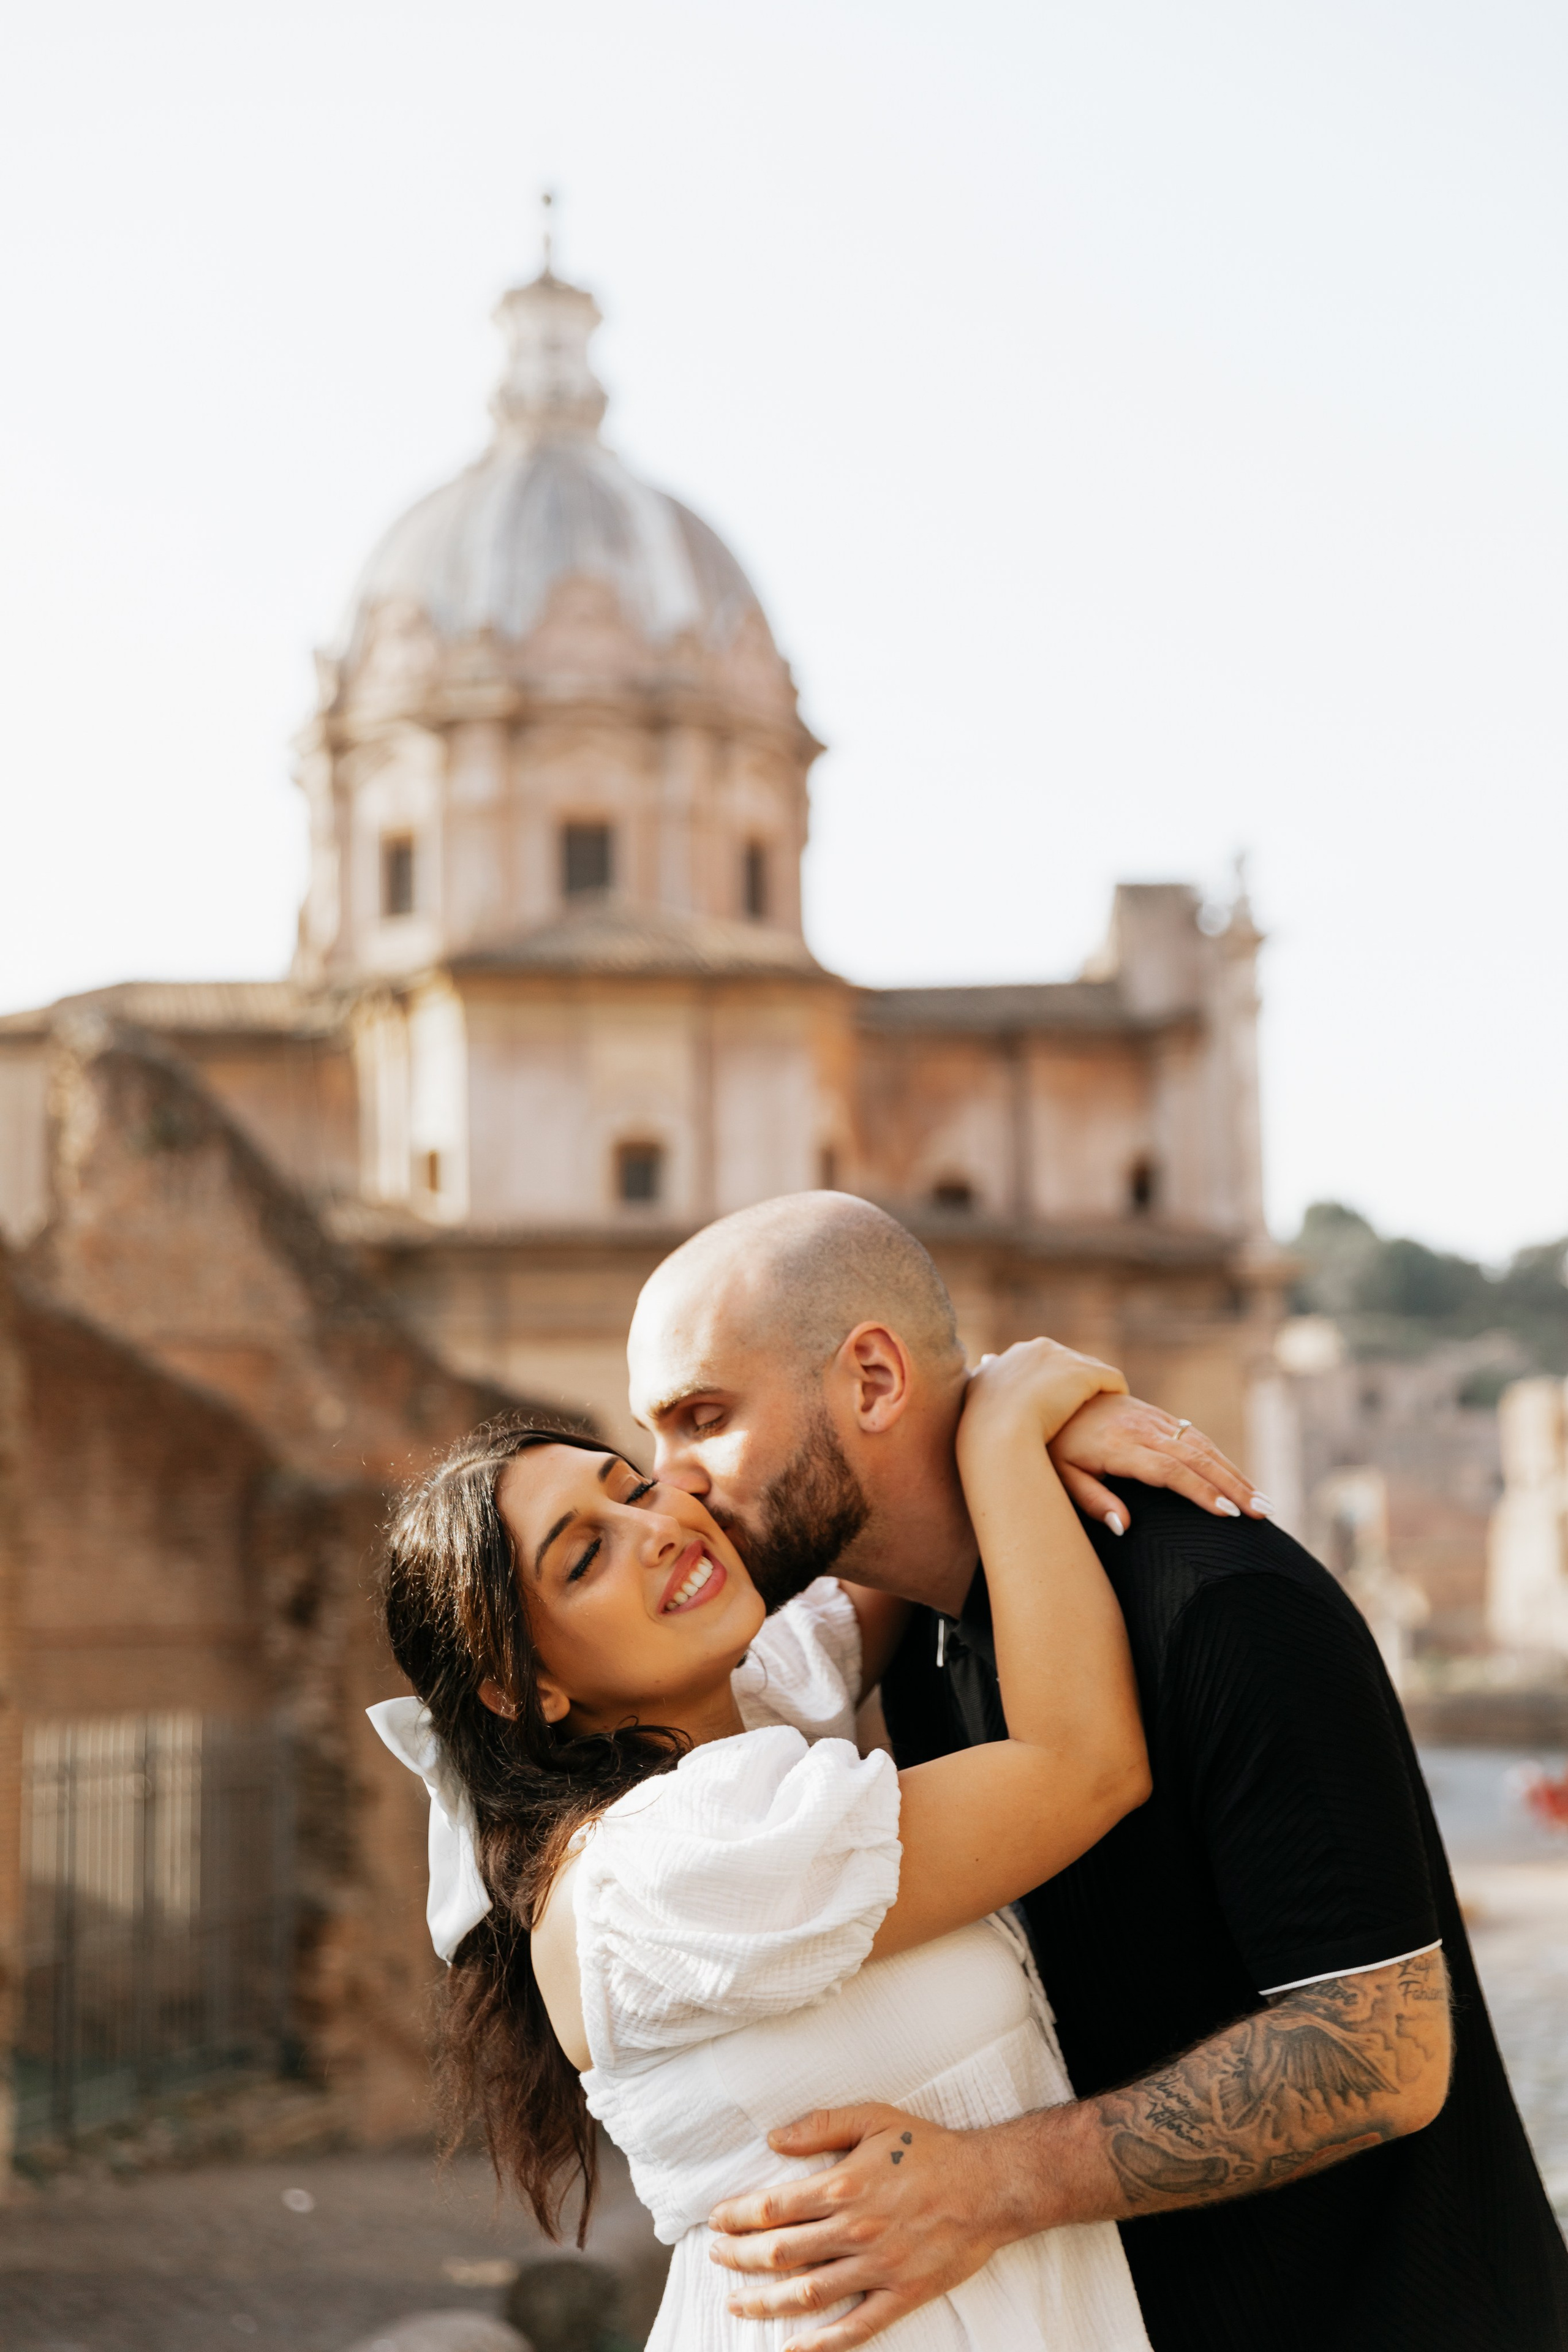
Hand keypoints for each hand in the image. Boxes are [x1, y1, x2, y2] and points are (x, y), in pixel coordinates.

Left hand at [707, 2105, 1025, 2351]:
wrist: (990, 2185)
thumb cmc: (930, 2148)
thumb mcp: (874, 2118)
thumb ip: (821, 2126)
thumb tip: (773, 2139)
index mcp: (844, 2186)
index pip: (772, 2209)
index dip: (737, 2216)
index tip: (716, 2219)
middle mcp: (855, 2231)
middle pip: (780, 2253)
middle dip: (740, 2257)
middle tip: (715, 2257)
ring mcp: (878, 2267)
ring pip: (808, 2293)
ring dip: (766, 2302)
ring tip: (737, 2303)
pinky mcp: (902, 2294)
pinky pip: (855, 2327)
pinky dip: (821, 2343)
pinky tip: (794, 2348)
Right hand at [959, 1337, 1126, 1453]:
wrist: (998, 1434)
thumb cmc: (984, 1434)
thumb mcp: (979, 1409)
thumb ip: (986, 1396)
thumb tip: (983, 1385)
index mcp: (1009, 1358)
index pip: (1037, 1363)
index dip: (1047, 1385)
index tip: (1053, 1405)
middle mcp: (1035, 1349)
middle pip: (1064, 1362)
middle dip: (1072, 1382)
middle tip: (1082, 1407)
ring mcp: (1061, 1358)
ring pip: (1087, 1369)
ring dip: (1094, 1388)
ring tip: (1104, 1408)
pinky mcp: (1085, 1373)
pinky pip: (1109, 1379)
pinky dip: (1114, 1392)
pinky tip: (1119, 1408)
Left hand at [1047, 1391, 1266, 1531]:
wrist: (1045, 1391)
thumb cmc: (1049, 1444)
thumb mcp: (1060, 1476)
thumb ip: (1092, 1501)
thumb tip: (1125, 1526)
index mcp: (1118, 1445)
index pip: (1169, 1471)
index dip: (1200, 1492)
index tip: (1228, 1515)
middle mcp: (1141, 1427)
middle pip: (1196, 1457)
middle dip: (1233, 1485)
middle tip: (1264, 1512)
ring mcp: (1150, 1417)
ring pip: (1201, 1444)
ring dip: (1234, 1472)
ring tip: (1264, 1501)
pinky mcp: (1154, 1413)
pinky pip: (1194, 1435)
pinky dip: (1221, 1457)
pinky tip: (1238, 1478)